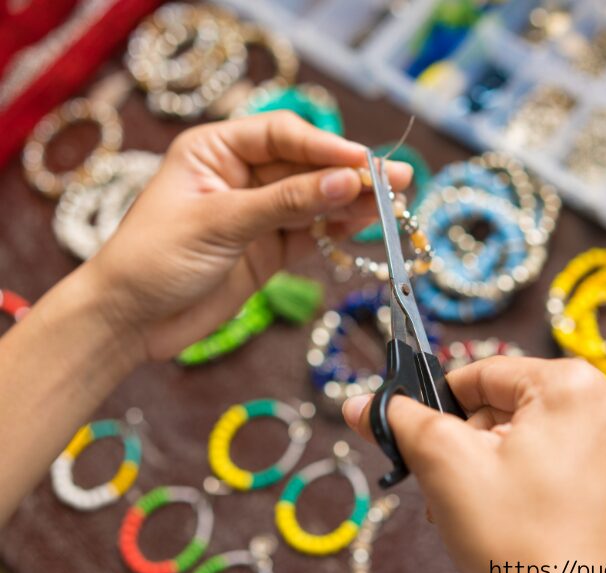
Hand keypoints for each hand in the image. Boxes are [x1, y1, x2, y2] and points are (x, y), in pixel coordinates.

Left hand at [87, 111, 411, 360]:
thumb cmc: (154, 258)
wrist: (127, 322)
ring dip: (350, 204)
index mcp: (216, 150)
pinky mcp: (266, 251)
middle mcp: (240, 176)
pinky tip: (363, 228)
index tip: (364, 163)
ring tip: (393, 204)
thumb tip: (347, 182)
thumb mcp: (220, 222)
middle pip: (306, 168)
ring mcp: (257, 215)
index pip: (283, 136)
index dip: (326, 147)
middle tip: (397, 178)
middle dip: (348, 175)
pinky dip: (335, 233)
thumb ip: (287, 202)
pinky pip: (309, 235)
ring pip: (314, 202)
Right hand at [343, 357, 605, 572]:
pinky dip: (527, 475)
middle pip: (509, 404)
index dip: (445, 404)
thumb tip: (361, 404)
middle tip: (449, 483)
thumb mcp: (445, 465)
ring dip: (493, 462)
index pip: (485, 373)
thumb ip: (400, 421)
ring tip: (475, 505)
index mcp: (574, 385)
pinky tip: (509, 512)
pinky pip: (560, 456)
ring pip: (532, 433)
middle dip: (470, 442)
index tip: (423, 432)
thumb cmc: (519, 543)